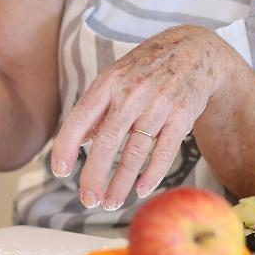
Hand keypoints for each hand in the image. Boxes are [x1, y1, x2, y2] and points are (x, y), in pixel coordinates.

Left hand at [50, 25, 235, 210]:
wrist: (194, 50)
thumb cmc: (146, 68)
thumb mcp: (116, 77)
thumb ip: (97, 108)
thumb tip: (79, 141)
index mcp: (108, 82)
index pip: (80, 117)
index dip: (66, 145)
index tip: (59, 171)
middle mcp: (132, 93)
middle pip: (107, 142)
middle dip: (95, 176)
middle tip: (87, 200)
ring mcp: (159, 105)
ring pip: (135, 152)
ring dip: (121, 183)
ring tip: (110, 203)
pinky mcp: (182, 116)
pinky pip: (164, 152)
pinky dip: (151, 175)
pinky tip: (140, 190)